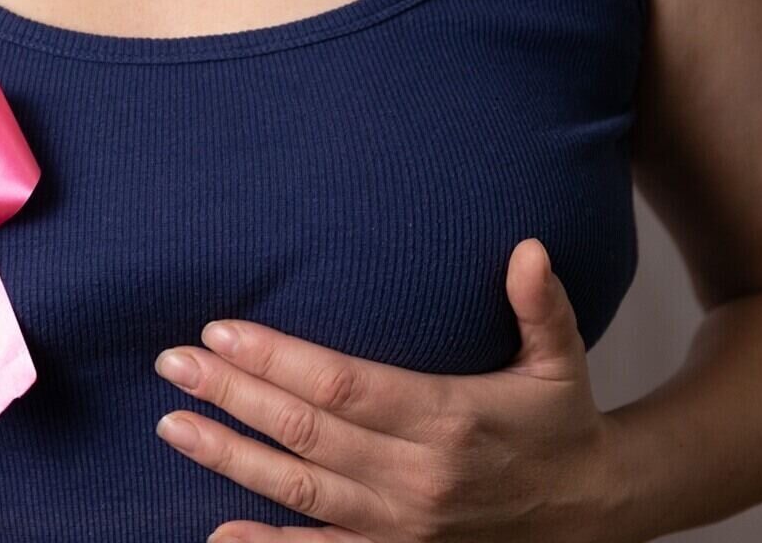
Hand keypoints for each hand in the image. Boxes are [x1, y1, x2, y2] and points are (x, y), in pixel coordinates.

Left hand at [153, 239, 623, 542]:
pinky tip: (217, 534)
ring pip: (300, 489)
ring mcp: (401, 523)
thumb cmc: (561, 424)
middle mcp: (417, 475)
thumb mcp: (562, 361)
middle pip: (306, 432)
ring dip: (230, 458)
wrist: (589, 511)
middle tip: (174, 364)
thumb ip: (543, 306)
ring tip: (172, 426)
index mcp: (448, 417)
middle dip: (233, 396)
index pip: (344, 384)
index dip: (278, 359)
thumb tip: (529, 248)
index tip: (223, 330)